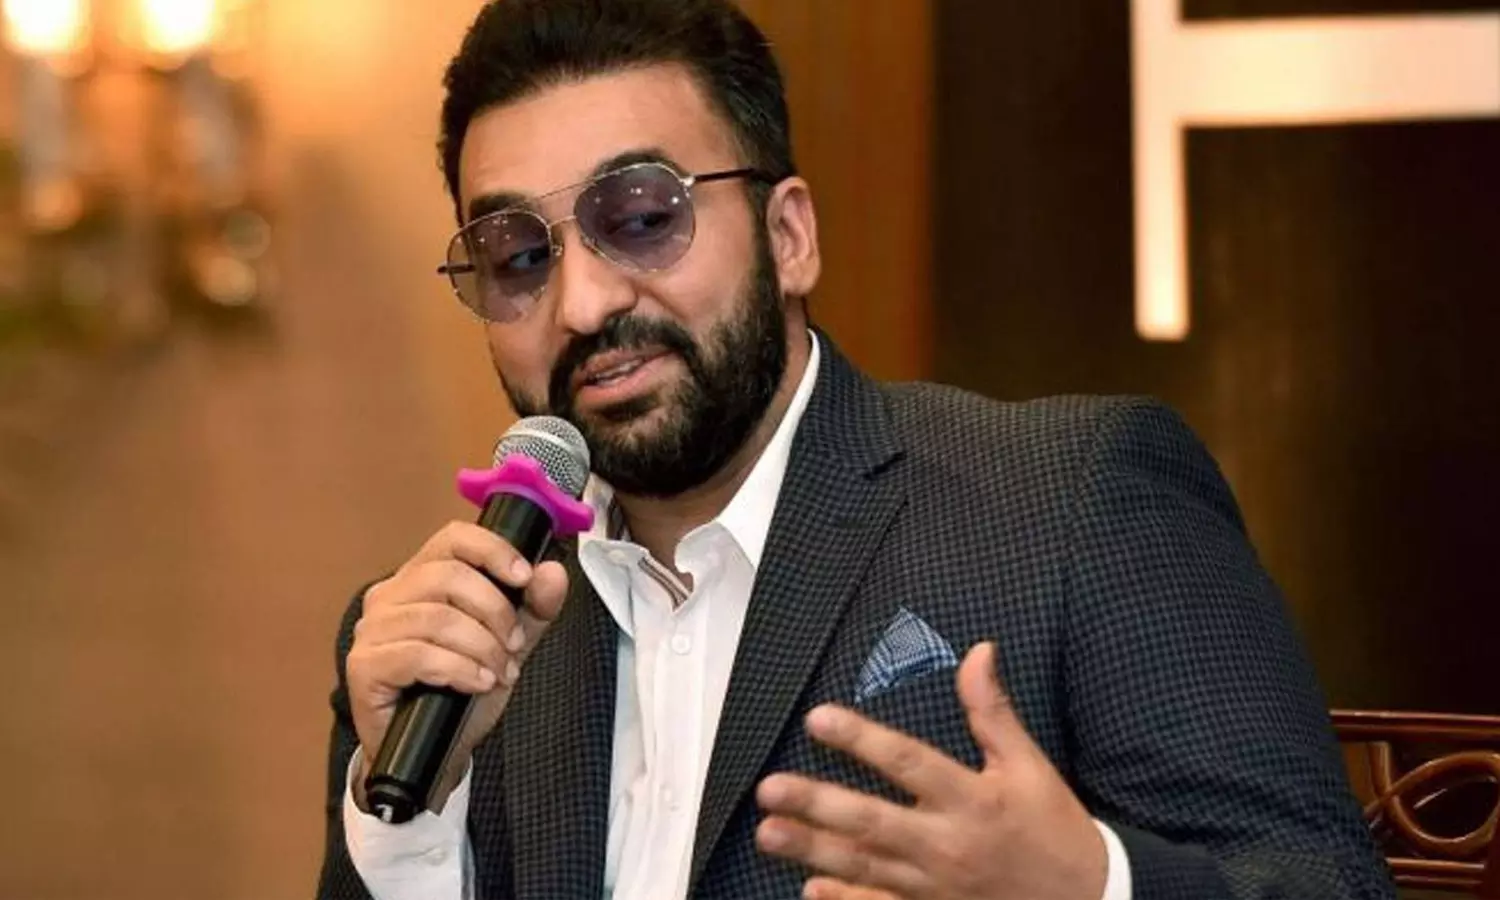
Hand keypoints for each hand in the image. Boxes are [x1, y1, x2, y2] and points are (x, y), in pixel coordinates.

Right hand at [346, 521, 567, 810]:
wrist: (435, 753)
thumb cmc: (462, 691)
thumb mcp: (509, 643)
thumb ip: (533, 607)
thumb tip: (552, 571)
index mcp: (420, 577)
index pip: (453, 538)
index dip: (493, 550)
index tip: (524, 577)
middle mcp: (389, 596)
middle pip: (449, 576)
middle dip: (495, 611)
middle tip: (512, 644)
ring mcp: (371, 630)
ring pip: (437, 617)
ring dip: (481, 646)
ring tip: (498, 671)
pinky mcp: (364, 666)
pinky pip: (417, 654)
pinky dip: (458, 668)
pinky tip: (477, 682)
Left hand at [755, 643, 1106, 899]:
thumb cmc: (1052, 827)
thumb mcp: (1030, 765)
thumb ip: (993, 712)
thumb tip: (979, 652)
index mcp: (972, 798)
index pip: (907, 762)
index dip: (861, 739)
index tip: (819, 718)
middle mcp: (948, 844)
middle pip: (872, 822)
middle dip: (817, 805)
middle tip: (770, 788)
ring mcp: (936, 887)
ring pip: (865, 868)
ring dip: (814, 850)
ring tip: (769, 832)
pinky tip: (810, 889)